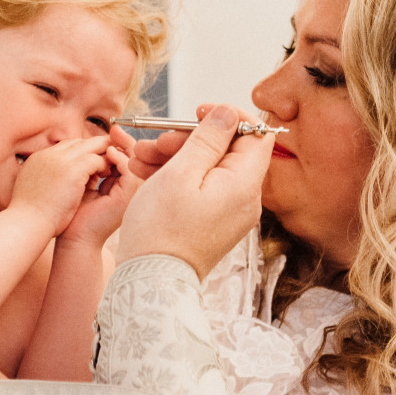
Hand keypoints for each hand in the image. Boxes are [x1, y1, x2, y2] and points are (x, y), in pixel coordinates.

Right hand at [8, 136, 111, 235]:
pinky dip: (104, 164)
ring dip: (101, 154)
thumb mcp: (33, 190)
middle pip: (77, 142)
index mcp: (38, 159)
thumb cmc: (29, 216)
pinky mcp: (73, 169)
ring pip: (89, 146)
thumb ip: (44, 179)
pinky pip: (96, 159)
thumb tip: (53, 181)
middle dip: (93, 148)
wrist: (26, 223)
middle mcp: (49, 155)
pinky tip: (108, 174)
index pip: (64, 147)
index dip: (79, 152)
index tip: (88, 161)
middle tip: (107, 157)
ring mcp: (61, 160)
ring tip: (111, 165)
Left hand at [60, 132, 140, 247]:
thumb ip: (90, 166)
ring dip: (125, 147)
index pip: (124, 159)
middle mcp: (128, 191)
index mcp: (119, 187)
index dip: (118, 144)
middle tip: (114, 128)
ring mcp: (131, 195)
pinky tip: (110, 153)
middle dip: (124, 141)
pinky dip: (121, 160)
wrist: (73, 236)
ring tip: (113, 135)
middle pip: (134, 158)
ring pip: (135, 163)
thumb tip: (89, 144)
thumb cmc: (74, 213)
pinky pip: (130, 173)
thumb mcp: (83, 182)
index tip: (109, 130)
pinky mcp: (128, 198)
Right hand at [115, 105, 269, 279]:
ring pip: (207, 169)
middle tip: (157, 142)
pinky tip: (144, 173)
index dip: (229, 118)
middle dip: (188, 139)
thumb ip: (208, 138)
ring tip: (139, 159)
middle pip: (226, 152)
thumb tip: (228, 113)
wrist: (151, 281)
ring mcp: (229, 213)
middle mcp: (244, 200)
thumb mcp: (181, 172)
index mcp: (245, 185)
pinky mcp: (212, 223)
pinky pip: (199, 189)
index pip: (256, 136)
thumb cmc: (161, 230)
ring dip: (174, 157)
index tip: (200, 113)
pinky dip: (175, 177)